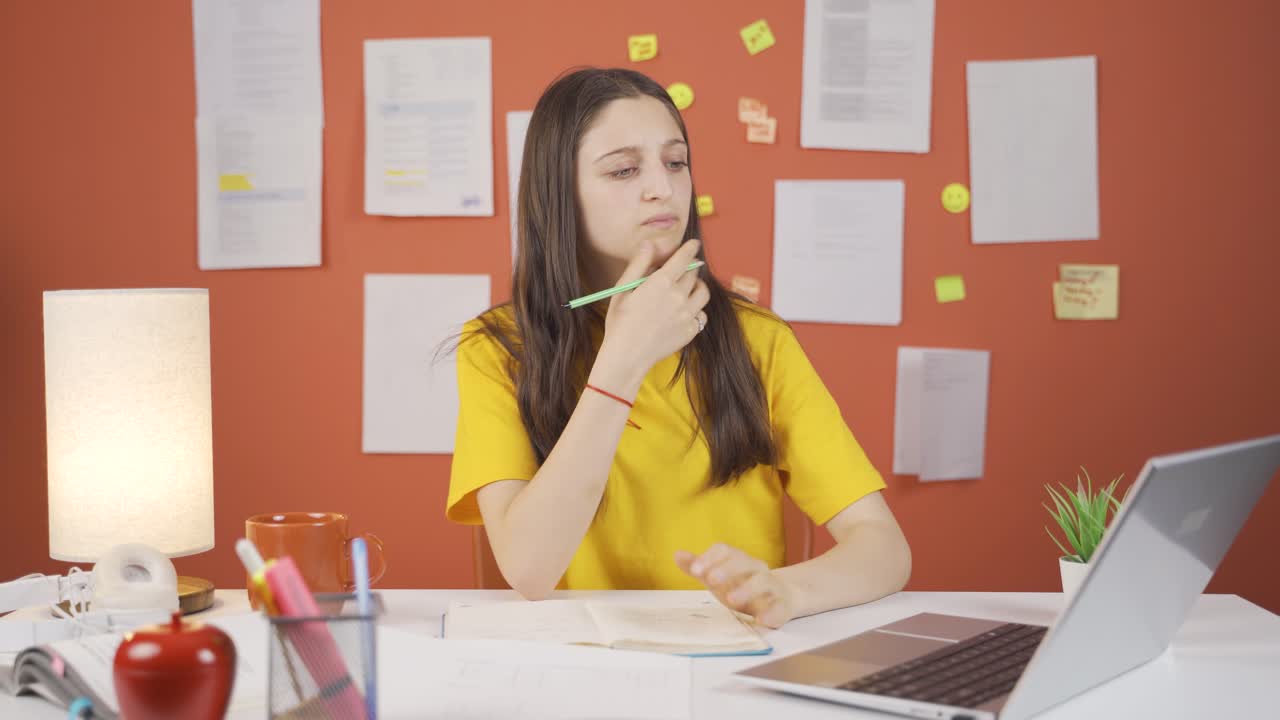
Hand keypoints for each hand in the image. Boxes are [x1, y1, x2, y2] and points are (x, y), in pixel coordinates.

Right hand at [599, 238, 709, 379]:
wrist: (627, 356)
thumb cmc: (620, 321)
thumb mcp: (624, 289)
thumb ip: (639, 264)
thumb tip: (650, 244)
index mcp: (662, 282)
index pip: (684, 258)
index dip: (690, 248)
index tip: (693, 244)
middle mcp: (679, 296)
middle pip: (693, 274)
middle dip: (689, 269)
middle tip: (681, 271)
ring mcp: (687, 314)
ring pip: (703, 292)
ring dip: (698, 286)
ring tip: (690, 288)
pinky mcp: (691, 330)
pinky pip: (701, 314)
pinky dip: (696, 309)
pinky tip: (685, 311)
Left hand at [675, 544, 794, 628]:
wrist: (781, 597)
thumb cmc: (742, 585)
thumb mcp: (718, 576)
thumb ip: (699, 566)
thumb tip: (677, 554)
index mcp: (739, 560)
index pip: (725, 551)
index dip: (710, 558)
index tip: (696, 570)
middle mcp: (756, 569)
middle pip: (745, 563)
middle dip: (728, 570)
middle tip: (711, 581)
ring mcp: (772, 587)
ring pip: (763, 582)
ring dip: (747, 589)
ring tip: (731, 600)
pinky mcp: (783, 606)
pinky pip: (780, 607)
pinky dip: (771, 613)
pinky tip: (761, 620)